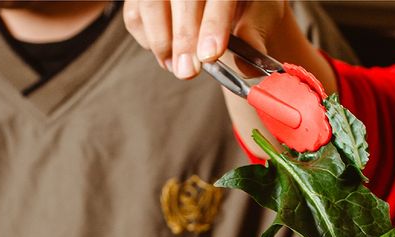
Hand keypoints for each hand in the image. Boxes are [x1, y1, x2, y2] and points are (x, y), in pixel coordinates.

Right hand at [123, 0, 285, 77]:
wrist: (228, 4)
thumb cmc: (244, 9)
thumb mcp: (259, 17)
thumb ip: (252, 37)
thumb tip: (244, 65)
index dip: (212, 24)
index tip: (209, 56)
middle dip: (183, 38)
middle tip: (188, 72)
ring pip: (150, 5)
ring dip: (161, 42)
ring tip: (176, 67)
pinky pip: (135, 16)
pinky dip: (148, 40)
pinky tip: (166, 51)